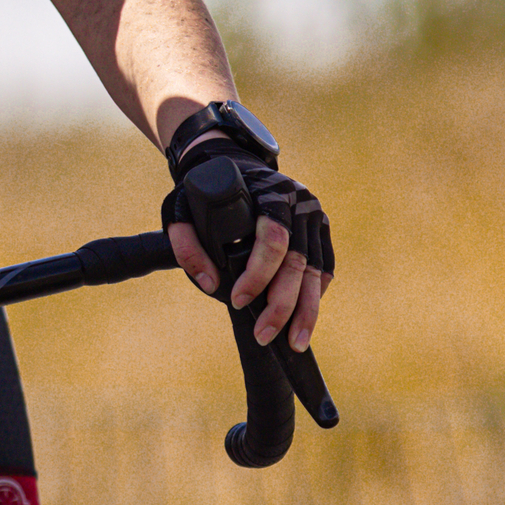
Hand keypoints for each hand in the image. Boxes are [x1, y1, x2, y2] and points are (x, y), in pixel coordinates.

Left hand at [164, 161, 334, 354]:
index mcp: (270, 194)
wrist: (233, 162)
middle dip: (282, 304)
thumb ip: (187, 245)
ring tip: (294, 343)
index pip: (273, 239)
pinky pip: (323, 267)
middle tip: (264, 336)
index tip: (238, 300)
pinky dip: (315, 295)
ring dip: (306, 311)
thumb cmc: (205, 189)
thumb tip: (211, 284)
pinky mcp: (320, 229)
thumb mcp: (181, 209)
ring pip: (315, 271)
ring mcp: (314, 216)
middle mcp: (299, 204)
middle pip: (297, 261)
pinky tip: (304, 319)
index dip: (258, 274)